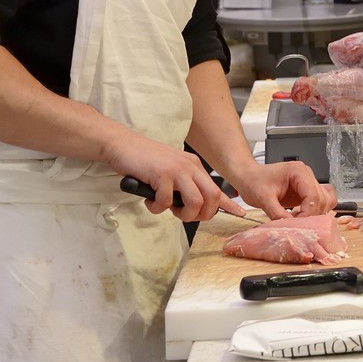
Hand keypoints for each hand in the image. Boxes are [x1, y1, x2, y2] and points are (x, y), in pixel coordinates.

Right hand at [107, 133, 236, 222]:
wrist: (123, 145)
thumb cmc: (144, 160)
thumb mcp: (172, 170)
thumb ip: (183, 184)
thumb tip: (191, 206)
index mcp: (195, 166)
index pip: (217, 188)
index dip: (229, 204)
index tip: (239, 214)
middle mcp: (190, 166)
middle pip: (212, 197)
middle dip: (202, 214)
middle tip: (185, 216)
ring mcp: (177, 169)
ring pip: (195, 201)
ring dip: (183, 214)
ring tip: (169, 210)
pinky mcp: (162, 174)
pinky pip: (166, 201)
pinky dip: (157, 208)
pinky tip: (150, 200)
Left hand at [231, 160, 335, 219]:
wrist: (247, 176)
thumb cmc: (253, 181)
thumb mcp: (263, 198)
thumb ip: (277, 212)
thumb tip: (290, 226)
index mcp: (298, 171)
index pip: (313, 194)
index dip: (308, 212)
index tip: (298, 225)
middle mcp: (307, 175)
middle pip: (321, 199)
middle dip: (311, 215)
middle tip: (298, 226)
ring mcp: (307, 183)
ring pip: (325, 201)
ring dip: (316, 214)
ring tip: (300, 222)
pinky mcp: (305, 191)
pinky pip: (320, 201)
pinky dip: (316, 211)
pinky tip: (304, 218)